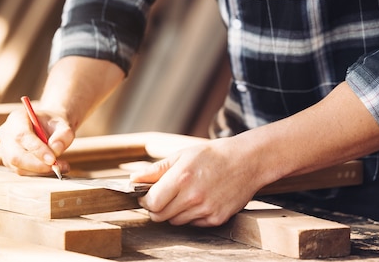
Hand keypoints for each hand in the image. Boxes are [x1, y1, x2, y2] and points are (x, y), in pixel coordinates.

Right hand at [0, 106, 74, 175]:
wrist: (48, 127)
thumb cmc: (53, 124)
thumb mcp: (62, 124)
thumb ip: (62, 135)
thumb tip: (56, 149)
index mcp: (16, 118)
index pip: (22, 136)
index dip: (36, 149)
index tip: (52, 159)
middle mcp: (6, 134)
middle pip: (15, 155)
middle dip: (37, 165)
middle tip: (56, 167)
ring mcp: (5, 150)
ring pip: (18, 167)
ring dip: (40, 170)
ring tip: (61, 166)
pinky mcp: (9, 162)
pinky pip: (22, 172)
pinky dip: (38, 173)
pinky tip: (52, 168)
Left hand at [130, 138, 261, 226]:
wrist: (246, 161)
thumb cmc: (211, 155)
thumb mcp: (181, 156)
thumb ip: (155, 170)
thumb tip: (133, 179)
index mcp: (181, 178)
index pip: (151, 202)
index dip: (145, 200)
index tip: (145, 196)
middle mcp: (193, 196)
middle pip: (160, 216)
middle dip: (156, 208)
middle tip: (162, 197)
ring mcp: (206, 210)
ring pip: (175, 221)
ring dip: (173, 212)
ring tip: (184, 195)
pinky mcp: (217, 219)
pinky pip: (193, 224)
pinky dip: (191, 215)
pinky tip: (199, 200)